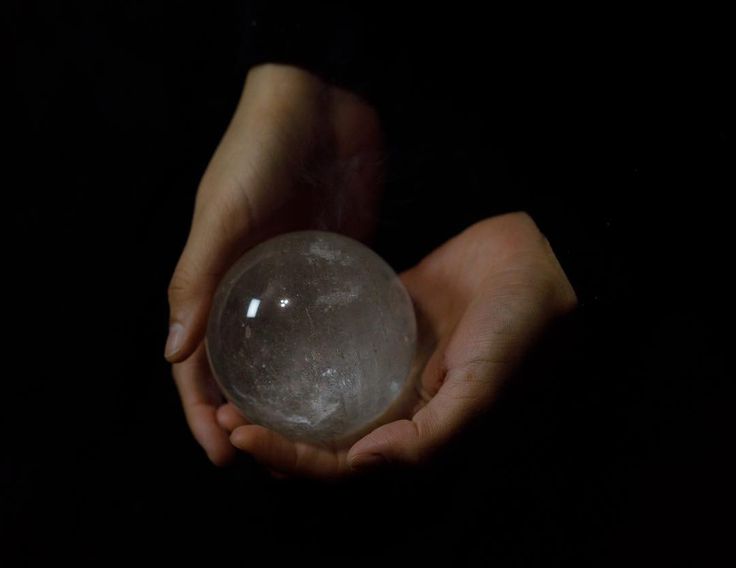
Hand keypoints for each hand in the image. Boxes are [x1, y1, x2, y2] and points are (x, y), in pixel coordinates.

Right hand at [165, 64, 383, 464]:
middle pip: (241, 369)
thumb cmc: (258, 151)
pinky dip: (329, 355)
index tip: (220, 456)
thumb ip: (198, 277)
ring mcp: (294, 284)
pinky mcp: (333, 269)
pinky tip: (346, 383)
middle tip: (267, 459)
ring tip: (309, 436)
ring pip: (286, 355)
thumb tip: (173, 355)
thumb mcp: (223, 212)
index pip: (198, 364)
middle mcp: (251, 291)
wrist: (318, 105)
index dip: (202, 413)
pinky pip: (328, 323)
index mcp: (214, 281)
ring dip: (288, 395)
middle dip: (245, 416)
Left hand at [220, 212, 577, 476]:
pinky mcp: (381, 321)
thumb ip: (429, 435)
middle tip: (226, 414)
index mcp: (414, 430)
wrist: (533, 262)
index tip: (244, 437)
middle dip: (273, 435)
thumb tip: (361, 462)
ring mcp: (384, 362)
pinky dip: (303, 349)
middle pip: (322, 436)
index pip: (342, 463)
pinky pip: (335, 340)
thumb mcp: (480, 390)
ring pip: (322, 392)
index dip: (292, 459)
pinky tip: (271, 340)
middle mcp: (393, 404)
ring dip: (280, 397)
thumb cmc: (518, 331)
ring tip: (234, 384)